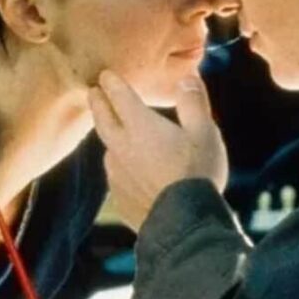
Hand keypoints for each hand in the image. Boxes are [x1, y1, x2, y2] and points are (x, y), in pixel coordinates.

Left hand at [89, 70, 227, 231]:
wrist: (184, 224)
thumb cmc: (198, 173)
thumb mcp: (204, 133)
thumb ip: (193, 103)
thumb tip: (186, 77)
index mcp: (140, 126)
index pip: (120, 97)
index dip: (112, 83)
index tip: (105, 75)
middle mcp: (122, 147)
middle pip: (103, 119)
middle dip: (98, 103)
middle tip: (93, 92)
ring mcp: (117, 174)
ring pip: (108, 148)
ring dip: (108, 136)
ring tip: (113, 131)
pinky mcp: (119, 197)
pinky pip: (115, 175)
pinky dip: (119, 165)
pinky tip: (127, 169)